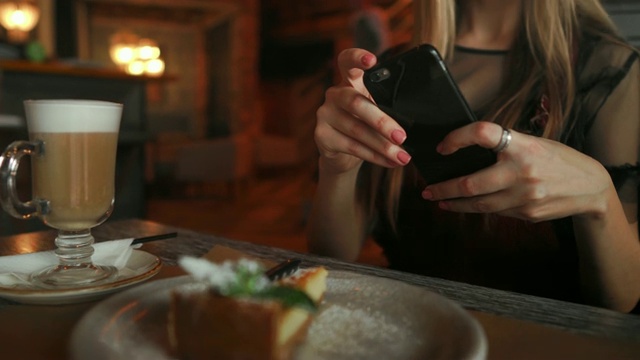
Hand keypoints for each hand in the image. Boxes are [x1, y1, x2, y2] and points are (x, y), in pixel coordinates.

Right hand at [314, 48, 411, 174]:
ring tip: (403, 156)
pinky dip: (375, 157)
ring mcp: (324, 115)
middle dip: (382, 122)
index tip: (372, 60)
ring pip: (356, 130)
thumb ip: (386, 107)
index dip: (357, 57)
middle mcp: (334, 95)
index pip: (347, 62)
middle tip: (402, 136)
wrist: (343, 154)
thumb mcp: (375, 111)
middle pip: (356, 103)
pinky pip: (352, 147)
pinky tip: (390, 162)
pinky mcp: (321, 136)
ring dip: (383, 146)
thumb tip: (411, 122)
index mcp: (349, 82)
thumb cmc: (365, 125)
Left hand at [421, 122, 612, 220]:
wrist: (590, 187)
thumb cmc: (557, 160)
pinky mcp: (527, 213)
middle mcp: (522, 171)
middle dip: (444, 189)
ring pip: (479, 204)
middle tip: (428, 190)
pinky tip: (468, 206)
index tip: (442, 147)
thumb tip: (467, 154)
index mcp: (523, 145)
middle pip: (471, 183)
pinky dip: (479, 208)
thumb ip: (505, 148)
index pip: (483, 133)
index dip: (458, 138)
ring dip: (455, 203)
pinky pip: (496, 212)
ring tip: (440, 201)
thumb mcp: (534, 143)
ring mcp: (524, 196)